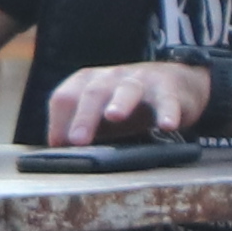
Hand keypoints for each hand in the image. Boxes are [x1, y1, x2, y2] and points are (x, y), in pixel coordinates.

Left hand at [46, 55, 221, 145]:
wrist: (174, 85)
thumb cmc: (126, 106)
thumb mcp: (98, 117)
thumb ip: (79, 130)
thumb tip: (58, 153)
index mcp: (86, 82)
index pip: (64, 97)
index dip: (59, 121)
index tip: (58, 145)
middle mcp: (110, 77)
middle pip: (93, 93)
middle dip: (84, 116)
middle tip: (77, 140)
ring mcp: (140, 79)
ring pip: (127, 89)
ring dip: (120, 103)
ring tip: (114, 116)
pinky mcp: (168, 87)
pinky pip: (167, 99)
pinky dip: (167, 111)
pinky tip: (167, 125)